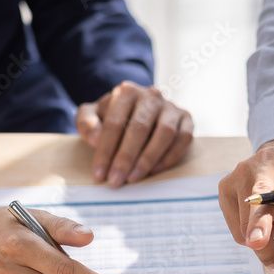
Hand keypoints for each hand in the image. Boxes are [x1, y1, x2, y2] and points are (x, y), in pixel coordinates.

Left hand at [77, 81, 193, 186]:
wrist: (140, 111)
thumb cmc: (113, 117)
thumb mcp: (92, 115)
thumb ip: (87, 123)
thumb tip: (96, 139)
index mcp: (127, 92)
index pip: (114, 123)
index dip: (105, 151)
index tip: (99, 174)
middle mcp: (152, 96)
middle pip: (139, 128)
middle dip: (125, 159)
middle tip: (116, 181)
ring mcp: (171, 107)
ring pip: (164, 134)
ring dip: (148, 159)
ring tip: (134, 179)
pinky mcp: (187, 119)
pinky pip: (183, 139)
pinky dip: (169, 158)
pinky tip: (154, 172)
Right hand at [218, 138, 273, 273]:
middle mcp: (267, 159)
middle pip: (261, 190)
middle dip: (260, 219)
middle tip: (259, 243)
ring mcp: (242, 172)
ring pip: (247, 218)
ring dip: (264, 244)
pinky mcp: (226, 187)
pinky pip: (237, 228)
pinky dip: (252, 238)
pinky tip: (264, 226)